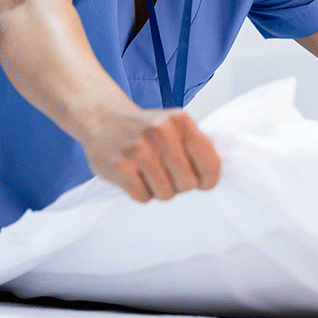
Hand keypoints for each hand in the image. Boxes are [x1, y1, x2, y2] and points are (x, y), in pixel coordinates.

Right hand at [83, 107, 221, 202]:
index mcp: (181, 121)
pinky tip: (134, 176)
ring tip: (149, 173)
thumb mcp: (175, 126)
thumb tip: (214, 176)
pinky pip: (143, 197)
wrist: (103, 120)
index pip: (211, 164)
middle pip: (188, 184)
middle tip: (167, 173)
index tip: (201, 181)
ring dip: (159, 190)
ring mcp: (139, 149)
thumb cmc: (146, 129)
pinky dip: (141, 193)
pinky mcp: (119, 166)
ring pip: (166, 194)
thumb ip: (196, 147)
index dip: (208, 180)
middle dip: (180, 185)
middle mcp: (161, 132)